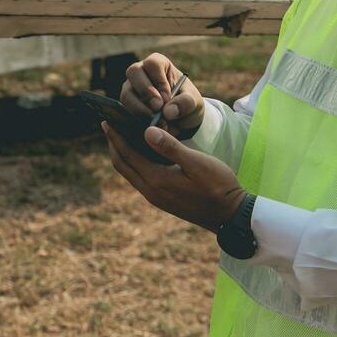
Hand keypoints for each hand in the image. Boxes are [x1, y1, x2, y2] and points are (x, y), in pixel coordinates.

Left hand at [101, 121, 245, 230]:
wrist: (231, 216)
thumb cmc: (218, 186)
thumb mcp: (196, 162)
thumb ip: (170, 147)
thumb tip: (146, 131)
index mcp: (156, 180)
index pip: (127, 155)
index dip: (115, 137)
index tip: (106, 121)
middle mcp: (151, 191)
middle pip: (123, 165)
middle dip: (114, 145)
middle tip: (108, 126)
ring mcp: (157, 198)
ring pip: (130, 173)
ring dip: (123, 155)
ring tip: (121, 137)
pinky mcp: (164, 200)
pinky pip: (140, 179)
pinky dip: (134, 164)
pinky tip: (141, 154)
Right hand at [121, 52, 203, 136]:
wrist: (181, 120)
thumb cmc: (187, 104)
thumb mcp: (194, 102)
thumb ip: (185, 103)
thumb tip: (168, 111)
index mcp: (158, 64)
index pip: (153, 64)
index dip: (159, 80)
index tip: (167, 98)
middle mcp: (141, 72)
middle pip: (133, 72)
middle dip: (146, 92)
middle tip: (158, 109)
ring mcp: (131, 88)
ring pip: (126, 94)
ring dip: (140, 109)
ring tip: (158, 122)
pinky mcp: (127, 106)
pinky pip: (125, 111)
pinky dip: (137, 120)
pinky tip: (151, 128)